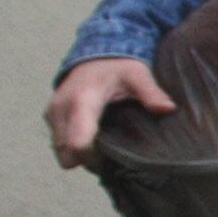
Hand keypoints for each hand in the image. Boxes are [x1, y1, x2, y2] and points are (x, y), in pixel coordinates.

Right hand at [45, 56, 173, 169]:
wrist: (95, 56)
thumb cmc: (118, 68)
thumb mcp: (138, 75)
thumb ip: (151, 93)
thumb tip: (167, 109)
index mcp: (81, 101)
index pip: (78, 144)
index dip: (95, 159)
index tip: (114, 157)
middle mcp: (60, 109)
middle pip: (67, 154)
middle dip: (88, 160)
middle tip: (111, 154)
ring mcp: (52, 114)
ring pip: (61, 151)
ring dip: (80, 155)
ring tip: (104, 146)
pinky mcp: (50, 117)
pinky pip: (58, 143)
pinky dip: (73, 146)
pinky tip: (93, 138)